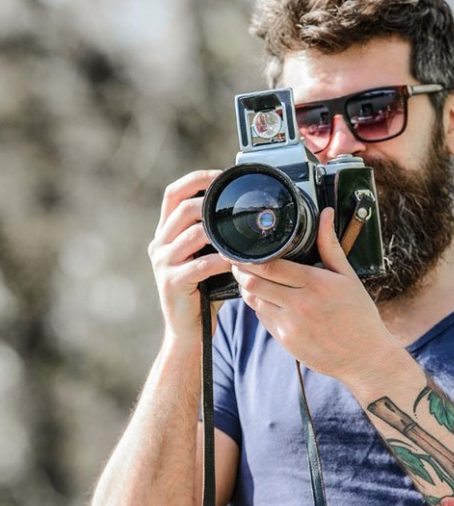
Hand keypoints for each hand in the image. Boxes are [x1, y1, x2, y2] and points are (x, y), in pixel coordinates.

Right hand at [148, 170, 231, 342]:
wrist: (188, 330)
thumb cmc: (203, 291)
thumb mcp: (204, 256)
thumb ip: (213, 235)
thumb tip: (241, 211)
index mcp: (165, 233)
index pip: (173, 194)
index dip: (195, 179)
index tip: (220, 175)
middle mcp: (159, 244)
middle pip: (183, 210)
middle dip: (211, 204)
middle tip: (236, 207)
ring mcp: (163, 263)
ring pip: (192, 234)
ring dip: (220, 233)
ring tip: (241, 234)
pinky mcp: (172, 283)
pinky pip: (201, 265)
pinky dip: (222, 260)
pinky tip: (236, 261)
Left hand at [230, 208, 401, 387]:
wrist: (365, 357)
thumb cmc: (359, 314)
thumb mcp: (348, 276)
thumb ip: (330, 245)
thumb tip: (326, 214)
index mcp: (315, 284)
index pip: (270, 265)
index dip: (250, 257)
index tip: (241, 250)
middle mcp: (299, 305)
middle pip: (254, 283)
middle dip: (240, 270)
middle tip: (236, 260)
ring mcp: (290, 325)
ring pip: (253, 301)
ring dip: (246, 287)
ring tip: (245, 276)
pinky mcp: (285, 340)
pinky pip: (261, 317)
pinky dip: (258, 305)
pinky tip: (262, 296)